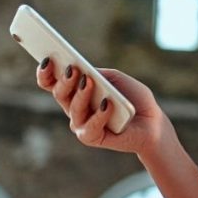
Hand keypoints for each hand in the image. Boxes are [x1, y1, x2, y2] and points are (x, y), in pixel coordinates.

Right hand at [36, 58, 173, 156]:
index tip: (47, 58)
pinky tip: (107, 104)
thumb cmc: (132, 98)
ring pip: (73, 109)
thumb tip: (83, 70)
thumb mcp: (116, 79)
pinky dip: (98, 116)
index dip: (45, 72)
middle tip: (72, 68)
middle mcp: (74, 108)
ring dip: (81, 94)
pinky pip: (89, 128)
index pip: (52, 82)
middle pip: (59, 93)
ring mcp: (81, 124)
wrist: (152, 122)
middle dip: (64, 80)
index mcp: (76, 91)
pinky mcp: (92, 138)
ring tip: (89, 81)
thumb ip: (99, 73)